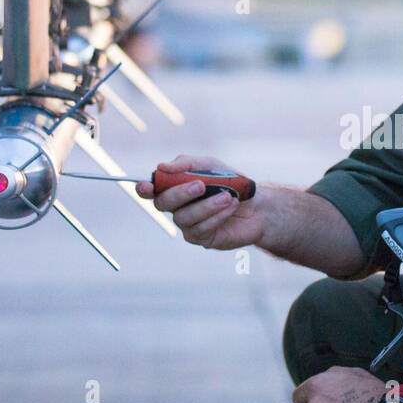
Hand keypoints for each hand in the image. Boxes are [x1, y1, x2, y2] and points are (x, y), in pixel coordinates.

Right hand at [138, 154, 263, 249]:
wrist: (258, 204)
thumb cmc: (231, 183)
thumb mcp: (211, 166)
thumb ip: (187, 164)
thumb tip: (162, 166)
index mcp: (174, 187)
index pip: (151, 190)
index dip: (144, 189)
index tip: (147, 186)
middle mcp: (176, 207)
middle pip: (162, 204)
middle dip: (180, 194)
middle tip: (201, 185)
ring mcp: (187, 224)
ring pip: (183, 218)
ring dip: (206, 205)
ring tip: (227, 196)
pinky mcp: (201, 238)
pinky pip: (200, 228)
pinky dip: (217, 215)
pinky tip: (230, 207)